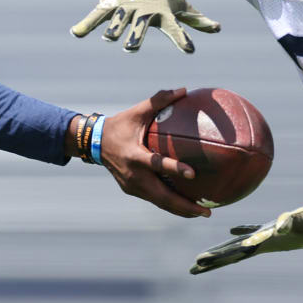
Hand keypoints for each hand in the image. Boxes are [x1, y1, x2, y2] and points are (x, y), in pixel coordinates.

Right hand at [70, 0, 219, 52]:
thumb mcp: (180, 3)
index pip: (175, 27)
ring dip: (113, 28)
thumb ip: (196, 20)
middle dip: (135, 35)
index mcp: (162, 12)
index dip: (182, 38)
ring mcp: (125, 6)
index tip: (190, 50)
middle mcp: (143, 10)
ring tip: (108, 37)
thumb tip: (218, 28)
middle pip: (139, 25)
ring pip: (117, 19)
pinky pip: (96, 14)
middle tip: (131, 48)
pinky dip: (86, 23)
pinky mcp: (110, 2)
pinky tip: (76, 33)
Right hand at [94, 88, 211, 217]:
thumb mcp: (137, 111)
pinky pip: (154, 199)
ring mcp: (132, 186)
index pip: (156, 164)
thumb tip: (183, 89)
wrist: (95, 143)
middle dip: (184, 206)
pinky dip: (170, 204)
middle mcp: (134, 176)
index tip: (193, 174)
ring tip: (203, 213)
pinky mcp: (132, 190)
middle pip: (162, 197)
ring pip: (159, 202)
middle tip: (207, 212)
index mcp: (134, 156)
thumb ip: (159, 100)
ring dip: (180, 210)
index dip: (174, 169)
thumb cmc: (120, 125)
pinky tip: (186, 206)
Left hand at [189, 203, 302, 274]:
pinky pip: (252, 230)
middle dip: (212, 261)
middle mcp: (264, 243)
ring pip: (239, 244)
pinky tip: (230, 230)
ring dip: (222, 250)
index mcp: (265, 242)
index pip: (235, 251)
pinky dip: (240, 230)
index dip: (217, 257)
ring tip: (204, 257)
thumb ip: (290, 224)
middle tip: (192, 270)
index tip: (198, 263)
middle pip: (232, 254)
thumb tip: (280, 227)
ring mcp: (268, 236)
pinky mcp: (274, 228)